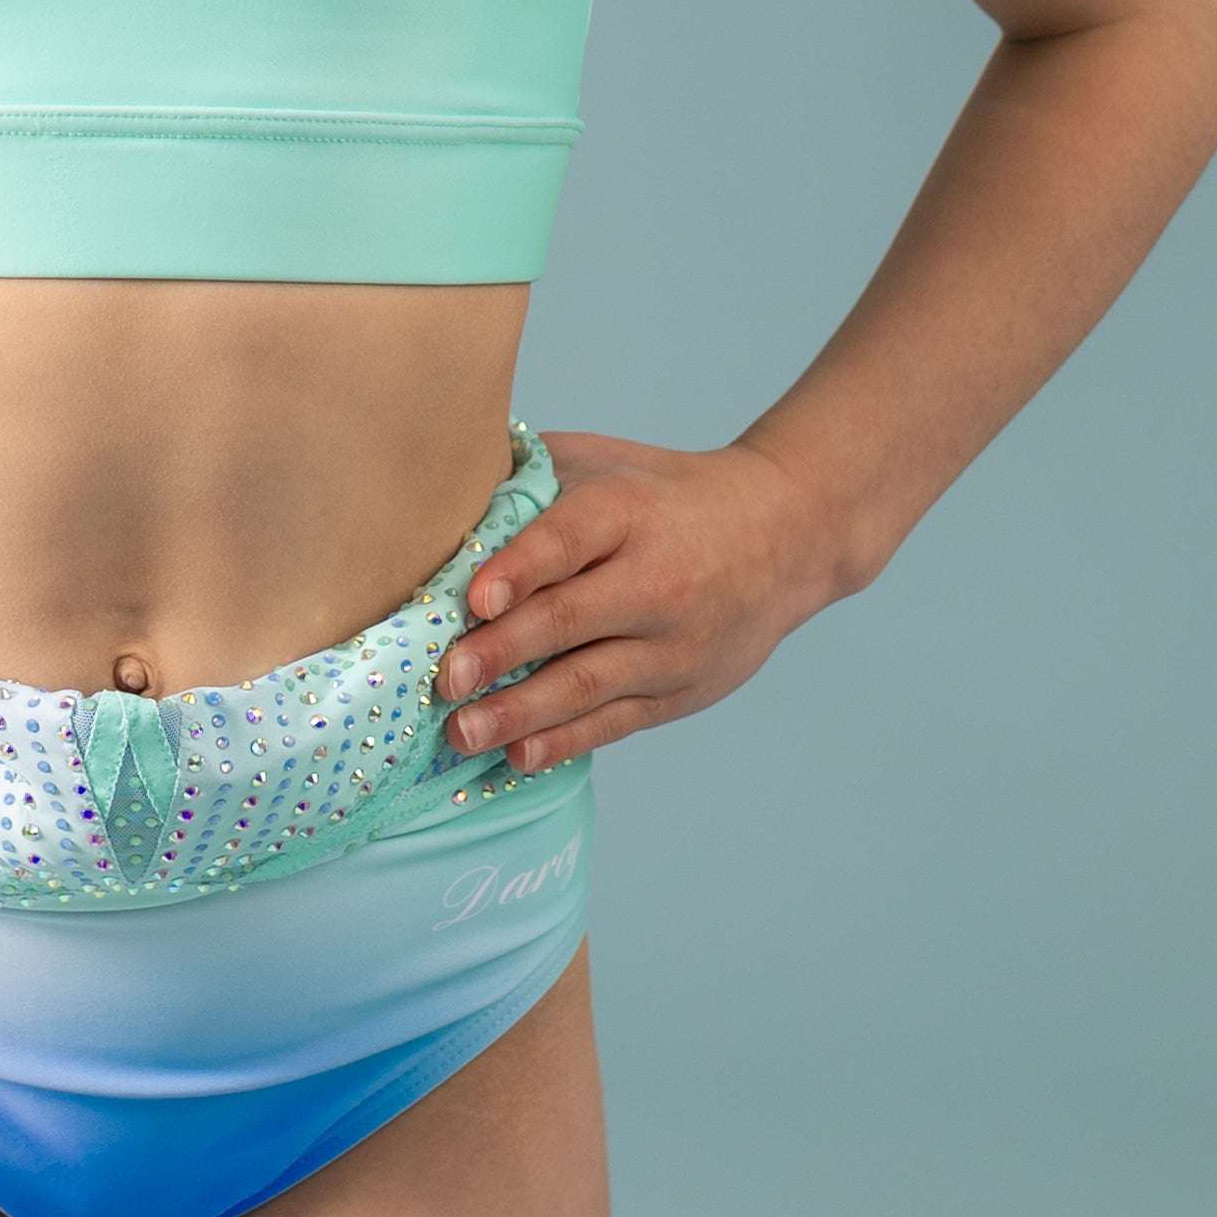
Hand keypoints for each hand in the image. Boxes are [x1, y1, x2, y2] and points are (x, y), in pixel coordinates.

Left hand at [436, 433, 841, 775]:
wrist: (781, 534)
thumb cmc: (664, 494)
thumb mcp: (606, 462)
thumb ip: (531, 475)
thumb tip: (435, 491)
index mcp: (628, 511)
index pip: (571, 539)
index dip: (521, 568)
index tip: (474, 599)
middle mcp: (656, 580)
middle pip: (570, 621)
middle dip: (501, 653)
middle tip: (445, 679)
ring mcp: (672, 644)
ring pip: (588, 684)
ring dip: (520, 713)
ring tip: (462, 731)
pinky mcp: (681, 691)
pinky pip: (614, 722)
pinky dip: (563, 741)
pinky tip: (517, 754)